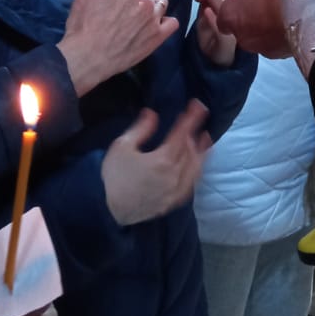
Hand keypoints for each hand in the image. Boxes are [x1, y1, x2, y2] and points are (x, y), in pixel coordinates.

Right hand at [58, 0, 177, 96]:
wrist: (87, 56)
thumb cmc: (83, 24)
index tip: (113, 2)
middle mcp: (145, 1)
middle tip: (126, 10)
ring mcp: (153, 19)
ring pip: (162, 4)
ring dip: (153, 6)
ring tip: (142, 16)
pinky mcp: (157, 37)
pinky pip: (172, 23)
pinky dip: (166, 22)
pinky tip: (156, 25)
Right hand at [102, 103, 210, 225]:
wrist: (110, 210)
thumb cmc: (114, 176)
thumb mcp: (122, 147)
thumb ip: (140, 129)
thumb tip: (153, 114)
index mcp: (162, 159)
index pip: (182, 133)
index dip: (192, 118)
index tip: (198, 105)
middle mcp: (175, 174)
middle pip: (192, 149)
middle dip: (196, 131)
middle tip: (199, 117)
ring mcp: (177, 189)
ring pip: (196, 166)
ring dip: (202, 150)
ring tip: (204, 137)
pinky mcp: (175, 201)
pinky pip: (192, 183)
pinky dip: (198, 170)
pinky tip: (197, 164)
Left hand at [189, 0, 236, 66]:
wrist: (219, 60)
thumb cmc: (213, 33)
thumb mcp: (206, 11)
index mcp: (230, 1)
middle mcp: (235, 10)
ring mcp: (233, 25)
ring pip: (223, 7)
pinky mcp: (228, 41)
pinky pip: (221, 30)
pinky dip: (213, 20)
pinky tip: (207, 11)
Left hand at [216, 0, 314, 57]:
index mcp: (232, 13)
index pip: (215, 6)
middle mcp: (244, 35)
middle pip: (234, 19)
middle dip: (237, 3)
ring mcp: (264, 46)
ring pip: (254, 31)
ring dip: (256, 18)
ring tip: (263, 2)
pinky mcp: (283, 52)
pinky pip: (272, 38)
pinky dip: (273, 27)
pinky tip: (281, 17)